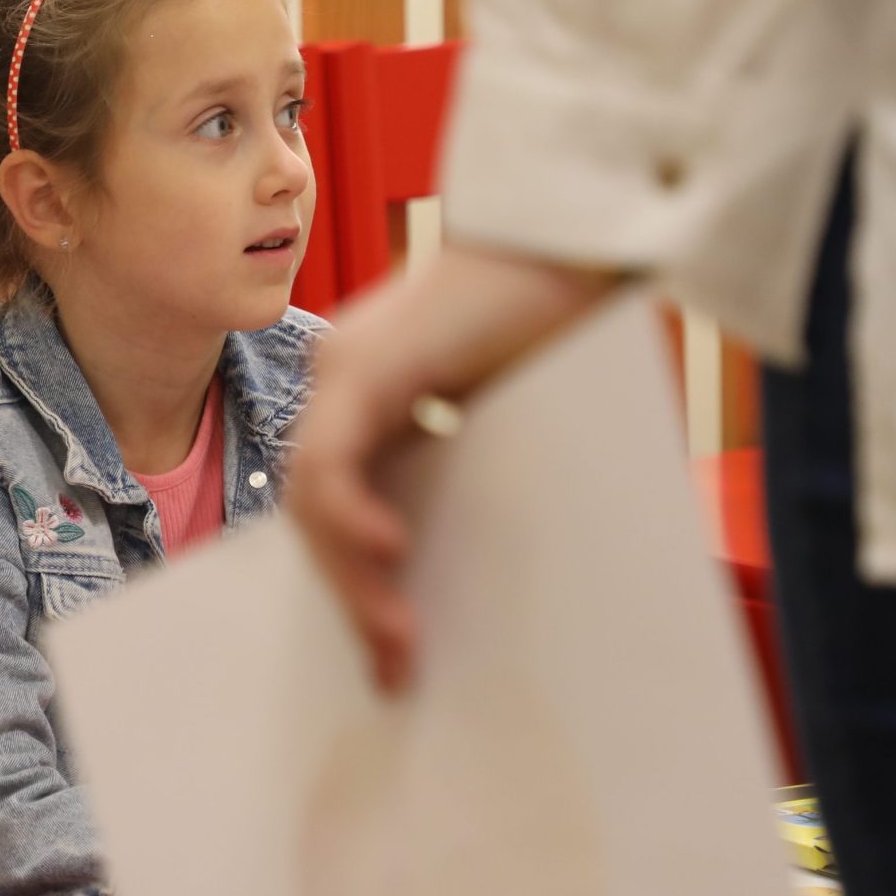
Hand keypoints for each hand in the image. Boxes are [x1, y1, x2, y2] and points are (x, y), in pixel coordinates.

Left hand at [287, 243, 617, 693]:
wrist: (583, 227)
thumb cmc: (567, 308)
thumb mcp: (514, 409)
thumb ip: (477, 462)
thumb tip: (496, 553)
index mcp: (377, 392)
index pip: (338, 498)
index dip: (353, 572)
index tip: (390, 641)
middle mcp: (345, 379)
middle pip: (316, 509)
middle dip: (353, 595)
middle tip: (393, 667)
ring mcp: (346, 370)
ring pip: (312, 497)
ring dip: (353, 576)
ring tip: (397, 635)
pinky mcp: (366, 366)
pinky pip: (331, 463)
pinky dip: (351, 516)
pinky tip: (392, 553)